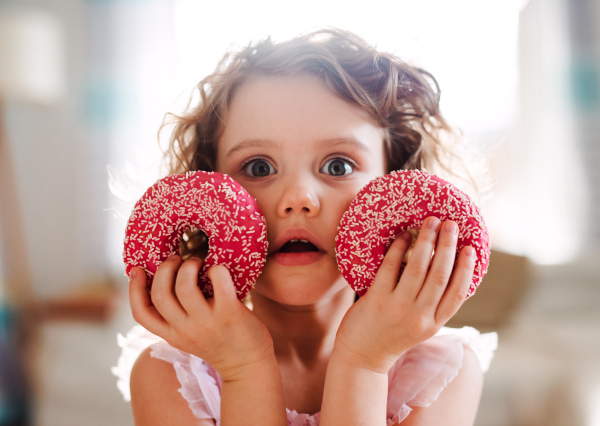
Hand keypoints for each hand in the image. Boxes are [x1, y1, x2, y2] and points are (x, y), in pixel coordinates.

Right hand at [128, 256, 274, 380]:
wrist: (249, 366)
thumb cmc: (221, 342)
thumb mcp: (190, 336)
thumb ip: (178, 316)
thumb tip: (171, 279)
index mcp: (171, 335)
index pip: (141, 313)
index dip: (133, 289)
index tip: (137, 270)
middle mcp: (185, 330)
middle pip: (160, 294)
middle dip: (164, 269)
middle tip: (177, 259)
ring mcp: (207, 323)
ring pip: (184, 287)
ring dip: (188, 266)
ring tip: (197, 261)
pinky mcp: (229, 314)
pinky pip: (219, 283)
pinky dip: (217, 270)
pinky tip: (218, 271)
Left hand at [333, 216, 475, 372]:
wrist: (361, 358)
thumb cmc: (392, 336)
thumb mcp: (420, 327)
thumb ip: (432, 305)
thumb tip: (444, 270)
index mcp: (434, 323)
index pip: (457, 294)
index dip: (466, 269)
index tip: (471, 248)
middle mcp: (419, 317)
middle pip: (439, 275)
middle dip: (447, 246)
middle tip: (450, 224)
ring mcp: (398, 308)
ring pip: (418, 269)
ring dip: (426, 241)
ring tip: (430, 221)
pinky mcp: (376, 301)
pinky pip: (390, 268)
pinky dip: (398, 249)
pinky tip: (402, 236)